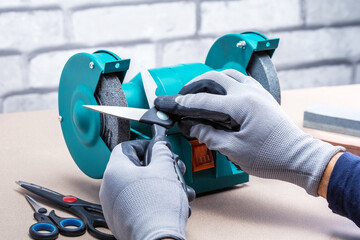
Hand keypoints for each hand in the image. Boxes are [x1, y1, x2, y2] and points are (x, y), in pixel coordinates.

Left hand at [99, 140, 188, 239]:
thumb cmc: (158, 208)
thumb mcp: (165, 169)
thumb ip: (161, 152)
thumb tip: (159, 146)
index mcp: (114, 172)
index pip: (126, 148)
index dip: (145, 145)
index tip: (158, 148)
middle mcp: (110, 189)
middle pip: (135, 168)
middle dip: (158, 166)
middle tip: (172, 168)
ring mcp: (115, 207)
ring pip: (140, 186)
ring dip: (160, 183)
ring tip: (178, 187)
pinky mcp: (123, 220)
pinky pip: (139, 202)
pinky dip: (154, 199)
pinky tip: (171, 201)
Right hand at [155, 69, 343, 195]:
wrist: (298, 157)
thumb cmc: (270, 156)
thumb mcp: (233, 150)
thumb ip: (209, 134)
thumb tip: (191, 126)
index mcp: (241, 104)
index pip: (202, 100)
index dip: (181, 103)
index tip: (166, 104)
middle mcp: (248, 92)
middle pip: (213, 77)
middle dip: (193, 86)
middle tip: (181, 97)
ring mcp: (257, 91)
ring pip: (227, 74)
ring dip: (209, 81)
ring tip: (198, 93)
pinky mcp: (262, 96)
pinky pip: (239, 80)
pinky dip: (225, 83)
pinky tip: (220, 95)